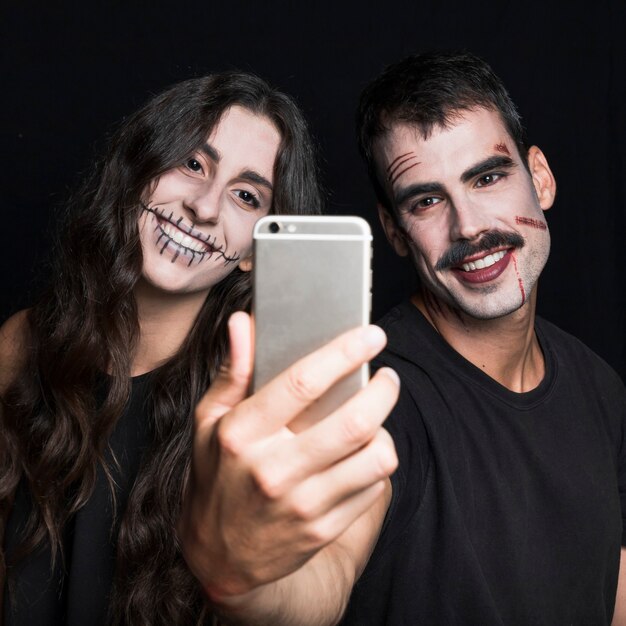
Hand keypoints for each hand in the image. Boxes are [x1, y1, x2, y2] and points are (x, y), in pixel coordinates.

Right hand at [177, 312, 398, 601]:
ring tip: (374, 418)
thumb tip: (243, 322)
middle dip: (384, 391)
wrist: (217, 555)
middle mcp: (274, 469)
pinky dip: (377, 464)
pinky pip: (374, 488)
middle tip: (386, 378)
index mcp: (242, 433)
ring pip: (376, 457)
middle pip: (354, 421)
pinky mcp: (323, 529)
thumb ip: (233, 370)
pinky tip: (363, 454)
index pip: (302, 382)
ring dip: (386, 430)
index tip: (371, 335)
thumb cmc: (216, 475)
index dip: (344, 352)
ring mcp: (302, 504)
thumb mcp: (209, 421)